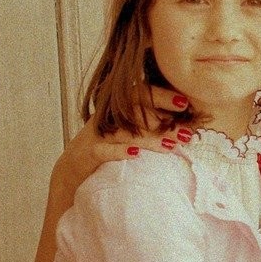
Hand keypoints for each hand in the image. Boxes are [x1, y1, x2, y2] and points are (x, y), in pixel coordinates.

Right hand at [52, 87, 191, 190]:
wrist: (73, 167)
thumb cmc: (109, 146)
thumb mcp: (129, 131)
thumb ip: (151, 124)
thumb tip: (186, 126)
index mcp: (118, 107)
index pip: (140, 94)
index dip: (161, 96)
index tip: (184, 103)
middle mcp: (108, 116)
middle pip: (135, 111)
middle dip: (162, 118)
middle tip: (185, 129)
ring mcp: (97, 134)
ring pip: (125, 132)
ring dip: (150, 139)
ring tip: (172, 145)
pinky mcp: (89, 153)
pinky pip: (104, 150)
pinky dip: (120, 152)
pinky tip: (136, 154)